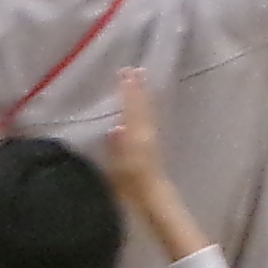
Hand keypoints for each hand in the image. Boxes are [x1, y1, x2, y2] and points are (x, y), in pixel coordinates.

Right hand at [103, 65, 171, 200]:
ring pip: (147, 110)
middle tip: (134, 69)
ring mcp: (151, 137)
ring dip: (143, 94)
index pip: (131, 109)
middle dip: (137, 88)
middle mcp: (146, 133)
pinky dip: (146, 106)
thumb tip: (114, 128)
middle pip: (142, 106)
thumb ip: (116, 148)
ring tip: (141, 78)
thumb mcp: (118, 168)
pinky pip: (150, 117)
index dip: (127, 91)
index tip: (124, 73)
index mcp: (136, 137)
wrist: (152, 197)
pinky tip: (143, 103)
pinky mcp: (153, 143)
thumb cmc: (131, 185)